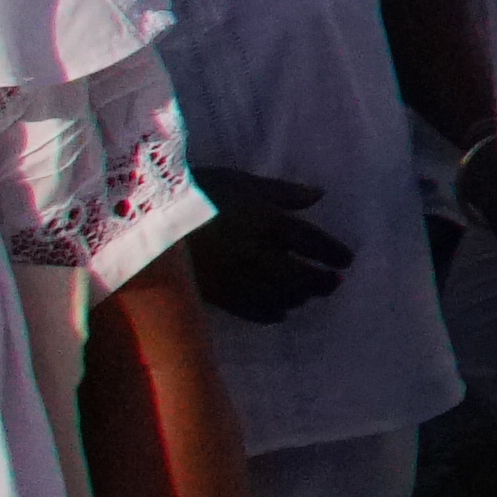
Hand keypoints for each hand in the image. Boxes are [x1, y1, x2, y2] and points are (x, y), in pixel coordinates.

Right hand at [188, 176, 352, 324]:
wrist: (148, 221)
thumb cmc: (197, 192)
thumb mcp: (242, 182)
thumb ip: (283, 192)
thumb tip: (319, 195)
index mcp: (269, 222)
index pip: (314, 242)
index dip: (334, 253)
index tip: (347, 260)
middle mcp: (260, 254)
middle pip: (303, 276)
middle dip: (323, 282)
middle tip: (335, 283)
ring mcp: (239, 278)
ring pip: (281, 297)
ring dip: (300, 298)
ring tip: (308, 297)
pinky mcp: (218, 296)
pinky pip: (252, 311)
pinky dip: (271, 314)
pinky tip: (280, 313)